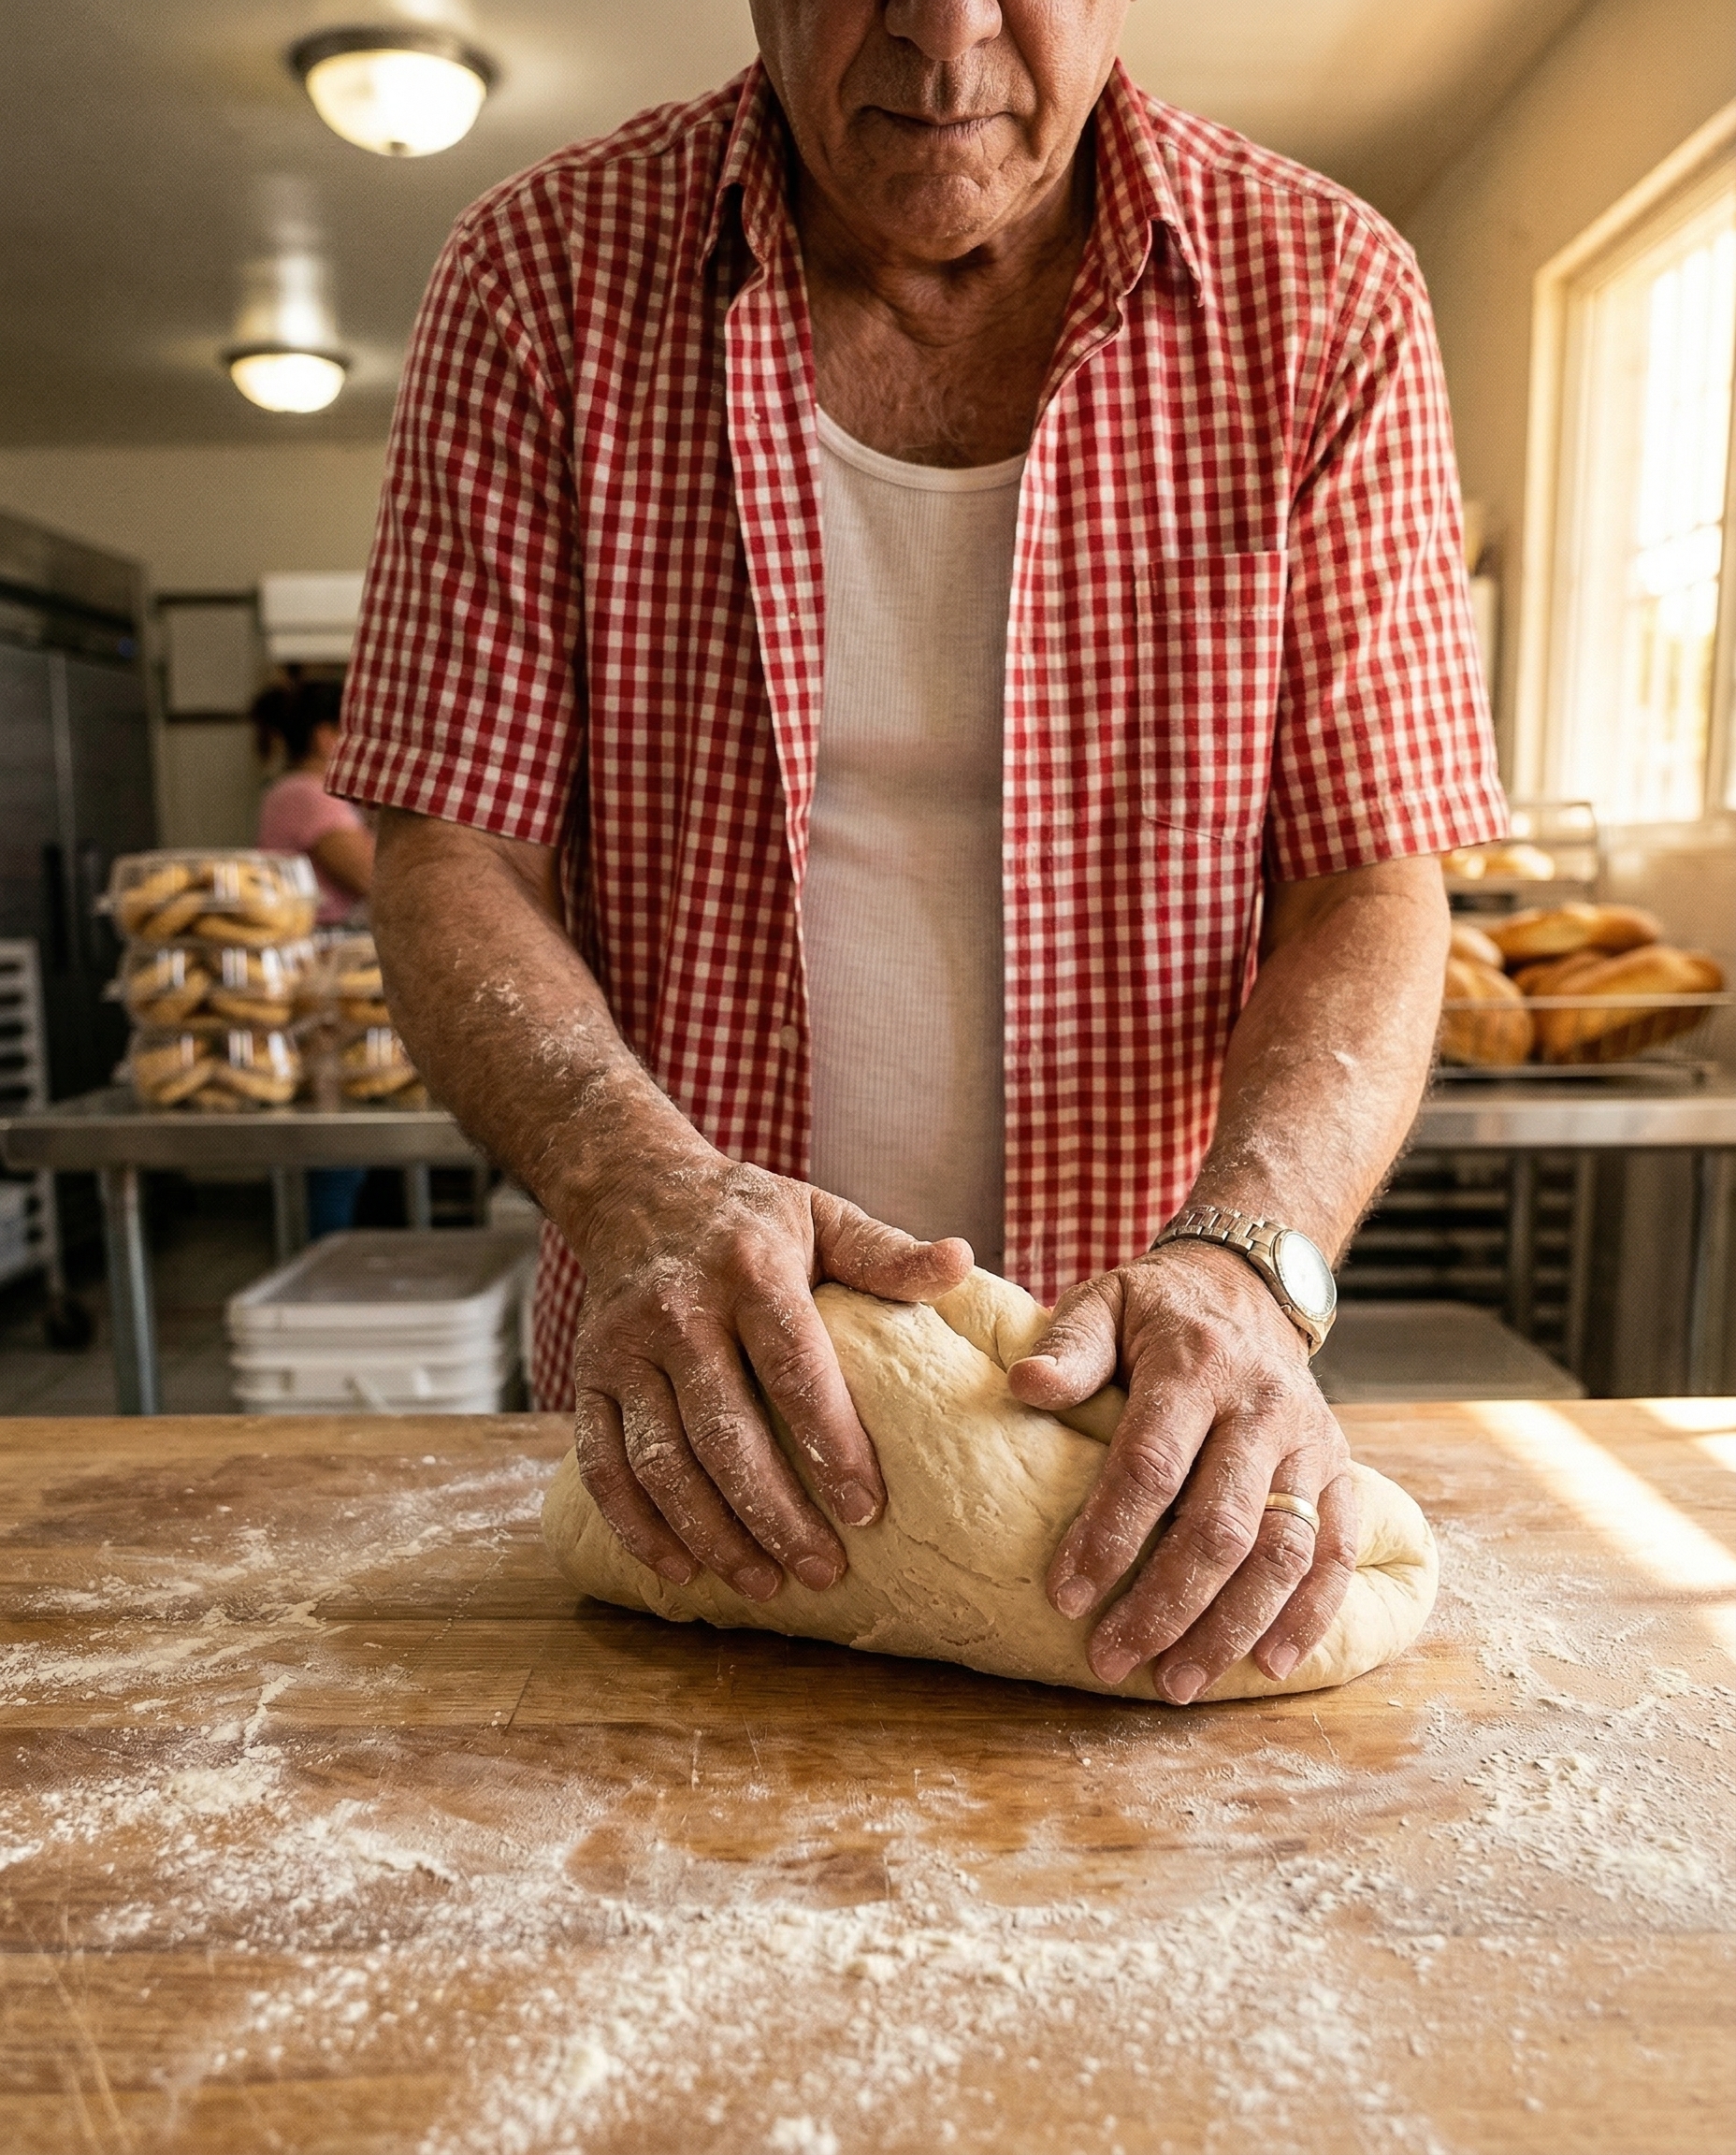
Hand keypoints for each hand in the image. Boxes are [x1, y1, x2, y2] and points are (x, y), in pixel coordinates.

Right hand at [570, 1145, 971, 1598]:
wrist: (634, 1188)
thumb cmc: (749, 1217)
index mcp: (749, 1270)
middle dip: (773, 1512)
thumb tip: (962, 1263)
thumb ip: (885, 1253)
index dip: (831, 1443)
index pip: (793, 1368)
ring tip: (764, 1584)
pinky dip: (637, 1526)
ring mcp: (622, 1347)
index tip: (868, 1509)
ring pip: (661, 1460)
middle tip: (824, 1571)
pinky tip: (681, 1569)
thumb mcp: (822, 1216)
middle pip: (724, 1430)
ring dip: (711, 1533)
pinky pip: (602, 1464)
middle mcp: (678, 1309)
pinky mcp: (586, 1377)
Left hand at [1007, 1242, 1356, 1700]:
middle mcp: (1262, 1406)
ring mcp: (1310, 1441)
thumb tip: (1026, 1385)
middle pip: (1219, 1525)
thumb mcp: (1105, 1303)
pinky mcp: (1341, 1469)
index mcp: (1196, 1365)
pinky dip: (1309, 1614)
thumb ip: (1069, 1347)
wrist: (1248, 1288)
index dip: (1108, 1536)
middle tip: (1111, 1659)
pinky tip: (1267, 1664)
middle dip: (1163, 1603)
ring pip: (1282, 1551)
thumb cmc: (1157, 1311)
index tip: (1065, 1596)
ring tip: (1176, 1683)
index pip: (1151, 1464)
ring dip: (1229, 1627)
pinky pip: (1335, 1551)